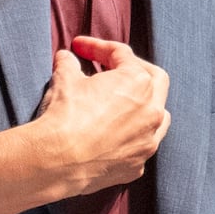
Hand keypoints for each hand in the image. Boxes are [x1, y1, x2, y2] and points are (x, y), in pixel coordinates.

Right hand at [0, 37, 168, 213]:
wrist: (57, 161)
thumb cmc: (65, 116)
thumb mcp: (64, 79)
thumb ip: (69, 63)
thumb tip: (66, 58)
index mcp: (138, 82)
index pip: (121, 55)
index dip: (96, 47)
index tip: (78, 47)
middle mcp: (152, 111)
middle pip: (155, 80)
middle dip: (135, 69)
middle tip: (113, 67)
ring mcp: (148, 141)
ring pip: (158, 116)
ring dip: (143, 105)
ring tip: (123, 102)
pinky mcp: (137, 166)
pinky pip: (141, 145)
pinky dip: (131, 137)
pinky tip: (114, 136)